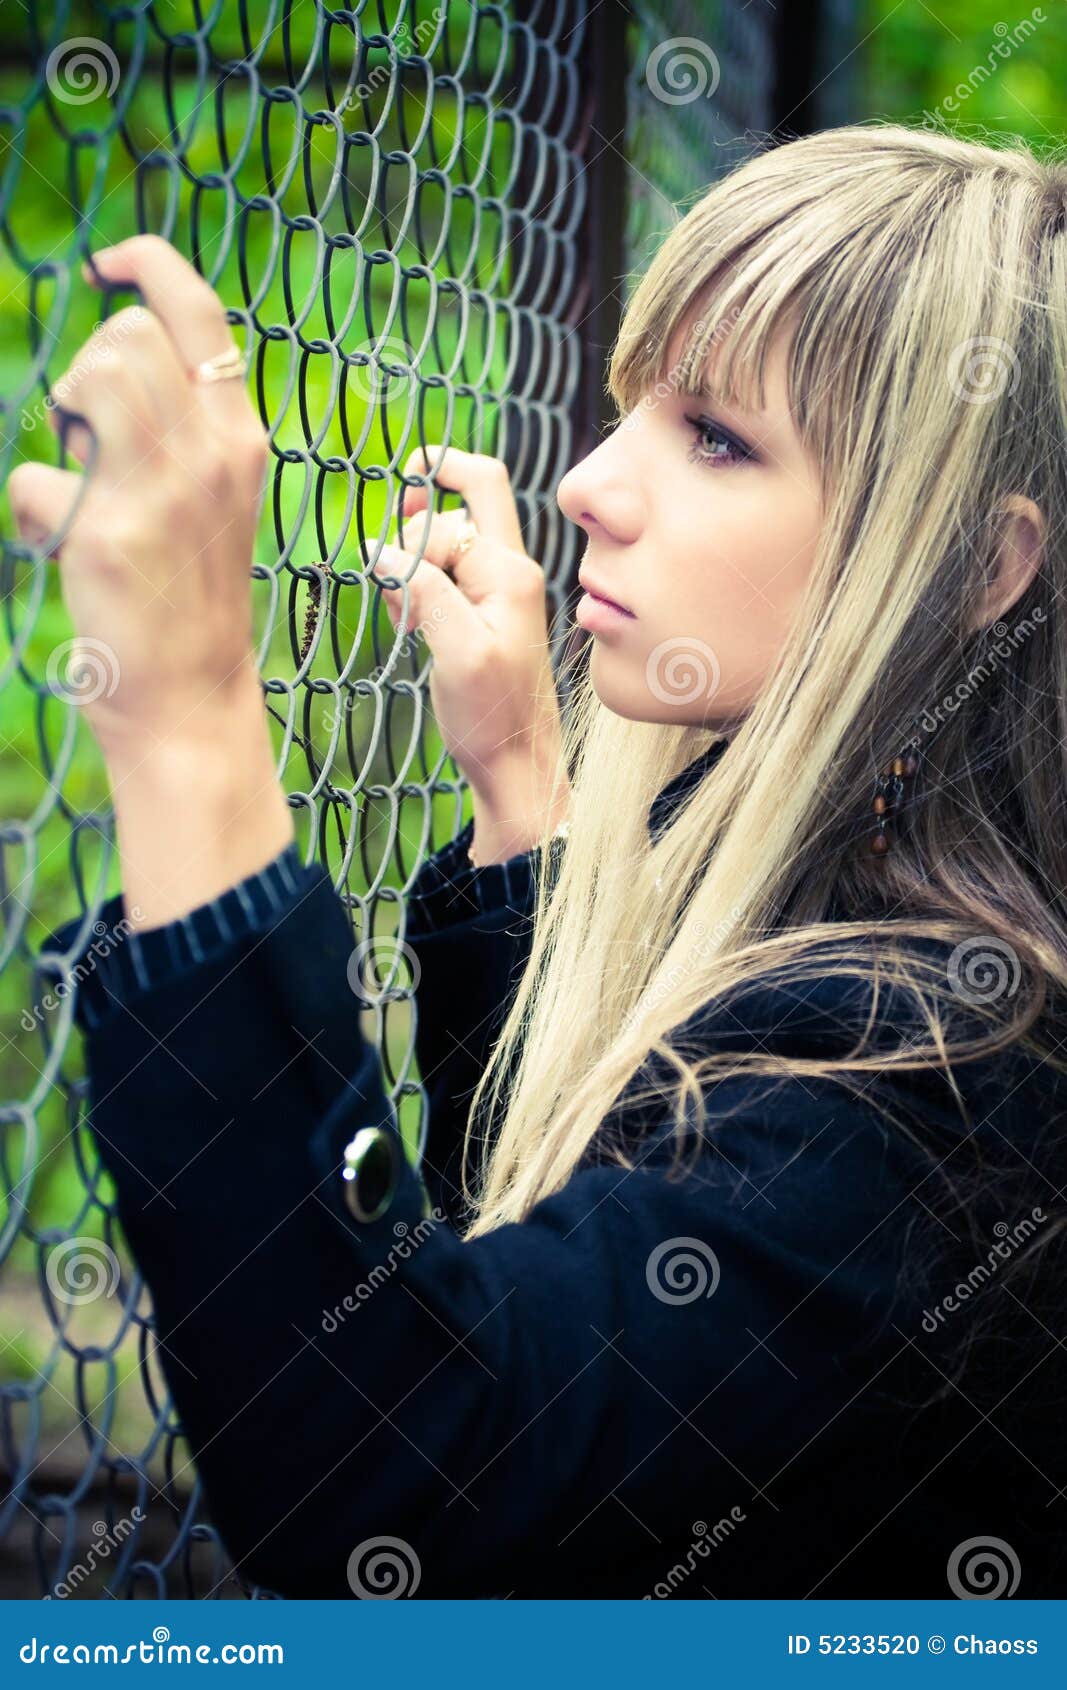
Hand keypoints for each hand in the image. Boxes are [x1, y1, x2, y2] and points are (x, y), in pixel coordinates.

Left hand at [8, 234, 269, 763]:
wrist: (192, 698)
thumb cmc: (192, 595)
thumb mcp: (216, 496)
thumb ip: (186, 426)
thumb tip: (113, 356)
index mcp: (241, 438)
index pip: (200, 310)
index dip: (146, 265)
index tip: (106, 264)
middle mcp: (212, 455)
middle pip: (126, 339)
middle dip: (89, 371)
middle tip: (94, 436)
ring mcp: (163, 493)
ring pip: (90, 378)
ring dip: (63, 417)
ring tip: (81, 472)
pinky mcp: (108, 535)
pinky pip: (34, 476)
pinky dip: (35, 508)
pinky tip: (65, 547)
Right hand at [376, 446, 569, 860]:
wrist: (516, 768)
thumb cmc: (492, 716)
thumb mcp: (454, 651)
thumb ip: (423, 590)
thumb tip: (382, 548)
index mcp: (510, 572)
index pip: (466, 503)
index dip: (429, 502)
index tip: (399, 507)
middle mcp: (509, 573)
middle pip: (457, 513)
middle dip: (415, 534)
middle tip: (396, 587)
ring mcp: (496, 595)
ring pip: (443, 548)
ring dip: (411, 568)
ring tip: (403, 617)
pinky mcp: (481, 618)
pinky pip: (442, 580)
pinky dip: (417, 592)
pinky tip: (408, 626)